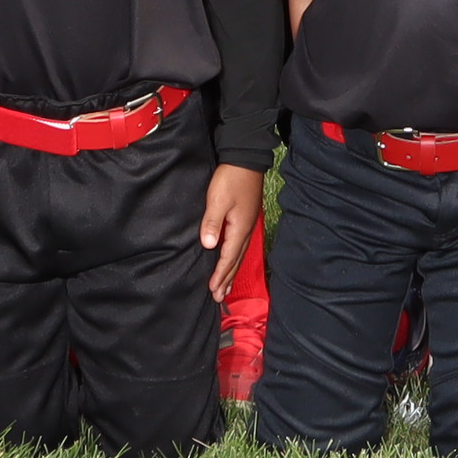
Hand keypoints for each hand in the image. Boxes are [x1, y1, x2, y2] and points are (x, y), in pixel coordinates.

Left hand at [197, 165, 262, 293]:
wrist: (246, 159)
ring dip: (232, 272)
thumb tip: (209, 245)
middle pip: (236, 261)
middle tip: (219, 297)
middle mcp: (245, 231)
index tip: (212, 290)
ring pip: (239, 255)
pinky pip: (240, 246)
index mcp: (239, 229)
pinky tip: (232, 261)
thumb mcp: (218, 199)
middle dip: (227, 279)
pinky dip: (234, 259)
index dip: (220, 275)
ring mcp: (247, 225)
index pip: (228, 258)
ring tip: (226, 287)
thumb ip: (213, 223)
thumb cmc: (231, 179)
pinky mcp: (245, 219)